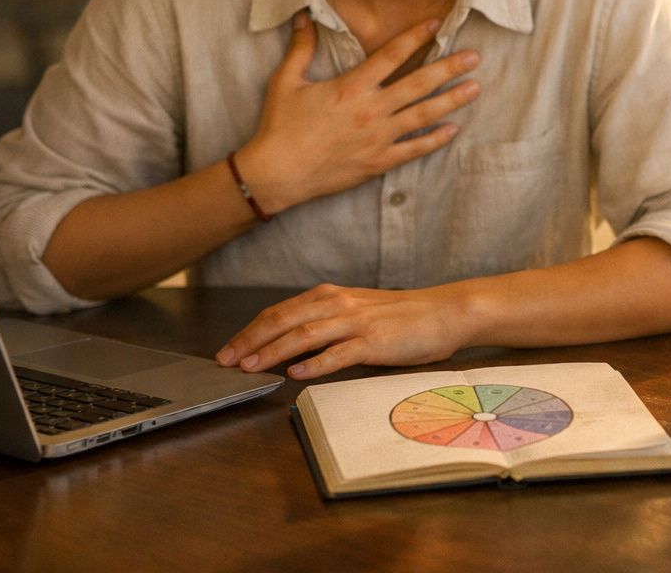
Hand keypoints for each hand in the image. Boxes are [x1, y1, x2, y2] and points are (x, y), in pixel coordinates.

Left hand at [216, 282, 468, 377]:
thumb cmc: (403, 318)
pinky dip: (315, 364)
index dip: (251, 330)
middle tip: (225, 361)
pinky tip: (295, 374)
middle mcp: (339, 304)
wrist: (446, 312)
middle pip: (283, 320)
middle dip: (250, 340)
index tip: (229, 349)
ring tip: (249, 367)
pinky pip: (339, 353)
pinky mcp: (375, 342)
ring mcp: (357, 322)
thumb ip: (329, 324)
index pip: (280, 311)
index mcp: (332, 296)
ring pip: (304, 335)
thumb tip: (295, 347)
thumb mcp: (359, 313)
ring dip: (272, 351)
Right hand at [237, 12, 479, 212]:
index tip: (437, 24)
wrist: (277, 173)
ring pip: (423, 115)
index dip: (415, 37)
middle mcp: (370, 110)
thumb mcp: (286, 81)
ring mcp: (377, 138)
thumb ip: (301, 48)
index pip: (391, 55)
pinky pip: (413, 150)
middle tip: (475, 57)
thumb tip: (303, 16)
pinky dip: (435, 140)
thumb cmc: (280, 126)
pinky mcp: (378, 162)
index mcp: (351, 87)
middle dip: (449, 68)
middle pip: (418, 84)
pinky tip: (453, 130)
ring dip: (452, 101)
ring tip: (475, 88)